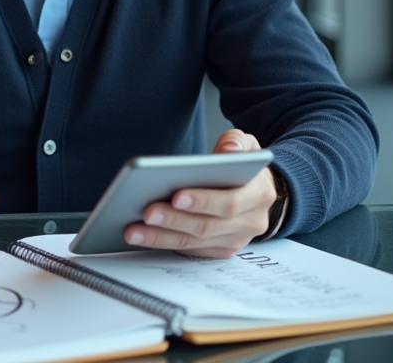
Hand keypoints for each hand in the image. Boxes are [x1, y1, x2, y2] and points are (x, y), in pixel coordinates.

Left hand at [123, 129, 274, 257]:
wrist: (258, 192)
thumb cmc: (244, 168)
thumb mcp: (246, 146)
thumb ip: (237, 142)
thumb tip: (230, 150)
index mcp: (259, 195)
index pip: (230, 202)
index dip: (203, 201)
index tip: (176, 195)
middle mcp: (250, 223)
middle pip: (207, 226)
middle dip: (174, 220)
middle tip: (147, 212)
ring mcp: (235, 240)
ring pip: (194, 242)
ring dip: (161, 237)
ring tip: (134, 229)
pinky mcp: (220, 251)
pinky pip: (189, 251)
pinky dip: (164, 244)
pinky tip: (142, 235)